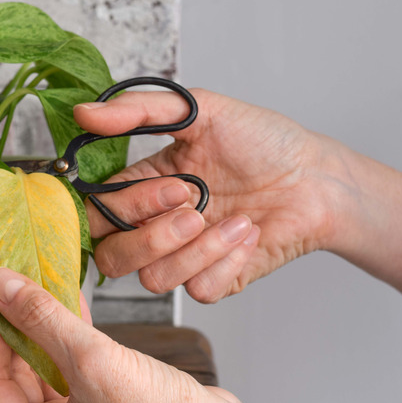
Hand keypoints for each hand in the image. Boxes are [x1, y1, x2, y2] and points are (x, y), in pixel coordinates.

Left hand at [0, 267, 240, 402]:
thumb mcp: (93, 361)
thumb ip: (45, 322)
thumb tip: (3, 287)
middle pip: (14, 370)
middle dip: (15, 323)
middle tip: (14, 282)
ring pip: (44, 363)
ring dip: (43, 323)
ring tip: (42, 284)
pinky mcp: (103, 394)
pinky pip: (72, 361)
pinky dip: (69, 331)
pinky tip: (74, 302)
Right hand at [74, 89, 342, 302]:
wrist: (318, 178)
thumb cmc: (263, 141)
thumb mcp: (201, 110)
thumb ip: (140, 110)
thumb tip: (83, 113)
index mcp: (143, 187)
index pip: (97, 213)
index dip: (125, 208)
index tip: (175, 184)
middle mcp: (156, 226)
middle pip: (112, 258)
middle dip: (153, 236)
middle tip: (196, 206)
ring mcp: (184, 257)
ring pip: (153, 280)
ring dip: (199, 248)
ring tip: (237, 219)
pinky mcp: (215, 280)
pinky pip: (197, 291)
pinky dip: (226, 262)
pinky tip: (249, 235)